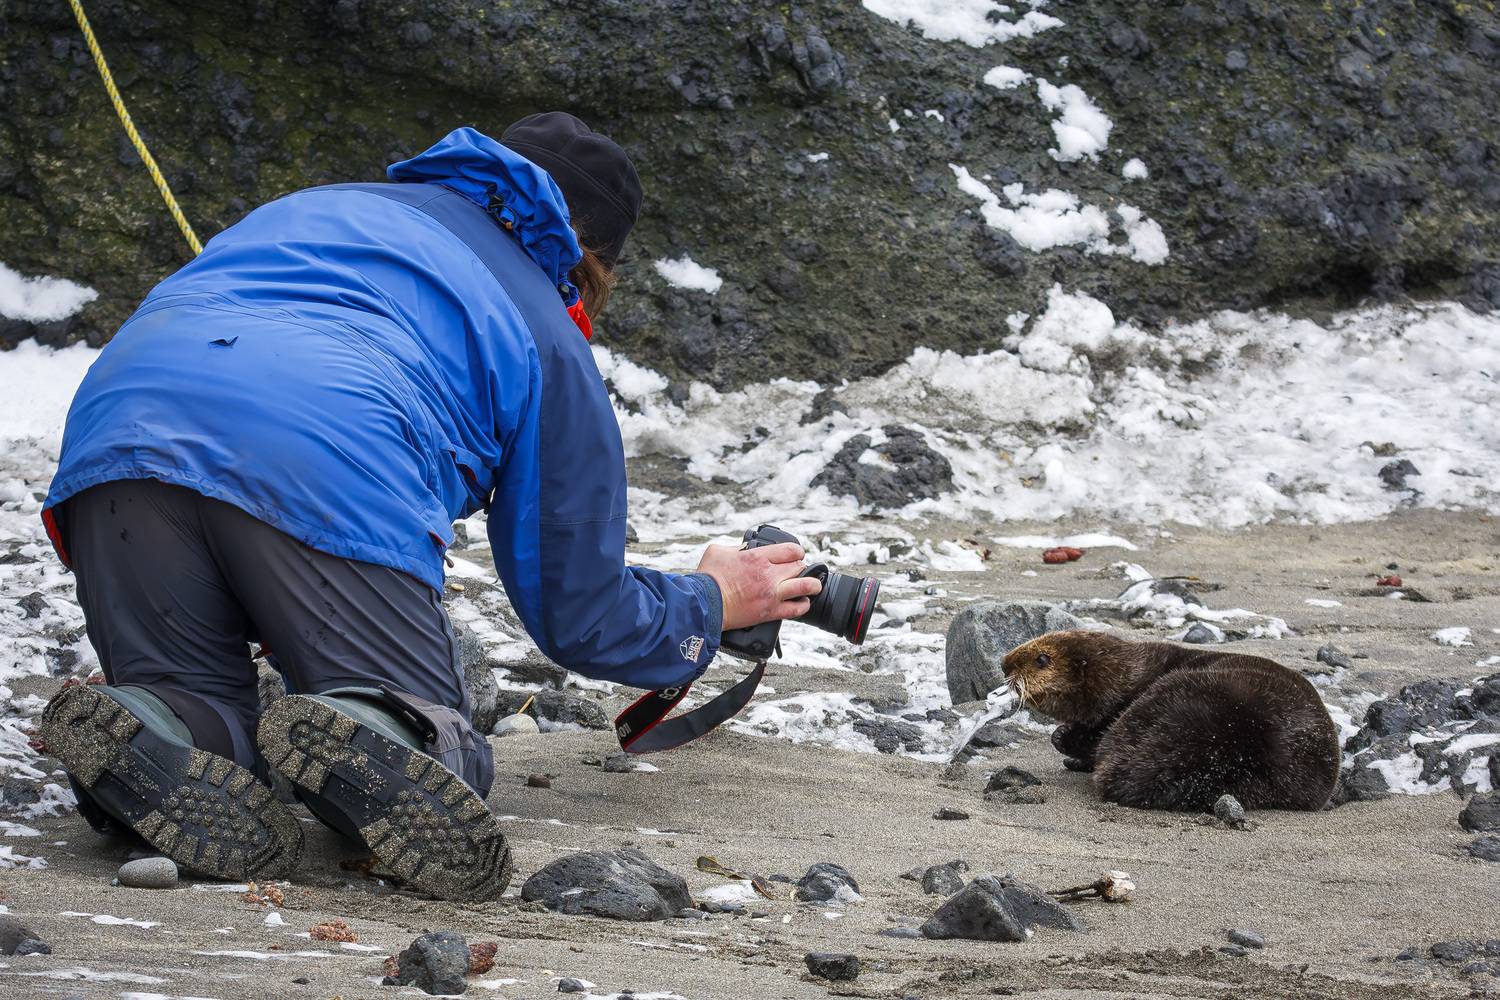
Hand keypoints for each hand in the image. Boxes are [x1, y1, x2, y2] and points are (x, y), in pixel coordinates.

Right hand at [696, 541, 822, 630]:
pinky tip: (802, 602)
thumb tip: (744, 548)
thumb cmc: (708, 579)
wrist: (705, 605)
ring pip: (805, 586)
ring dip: (812, 585)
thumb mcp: (718, 551)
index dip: (797, 552)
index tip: (795, 555)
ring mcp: (772, 594)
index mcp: (758, 557)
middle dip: (799, 567)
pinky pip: (797, 609)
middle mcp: (768, 574)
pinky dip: (803, 605)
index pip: (792, 550)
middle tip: (795, 571)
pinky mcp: (770, 612)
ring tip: (813, 586)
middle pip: (799, 566)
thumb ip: (736, 548)